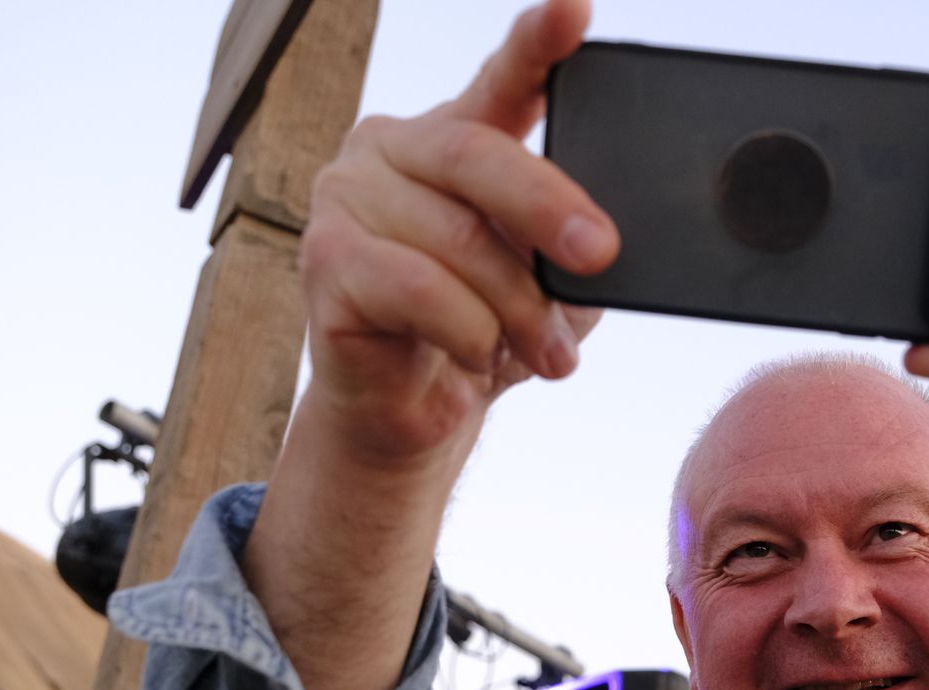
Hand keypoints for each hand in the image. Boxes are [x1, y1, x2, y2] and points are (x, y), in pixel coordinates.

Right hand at [298, 0, 616, 465]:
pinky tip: (479, 355)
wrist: (416, 411)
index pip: (502, 79)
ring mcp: (347, 197)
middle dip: (549, 209)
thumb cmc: (485, 331)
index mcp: (457, 139)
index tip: (575, 10)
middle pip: (478, 154)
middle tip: (602, 256)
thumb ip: (567, 244)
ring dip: (519, 308)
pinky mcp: (324, 259)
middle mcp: (393, 149)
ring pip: (457, 238)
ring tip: (549, 353)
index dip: (539, 43)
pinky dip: (469, 331)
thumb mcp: (545, 280)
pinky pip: (419, 289)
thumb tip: (604, 245)